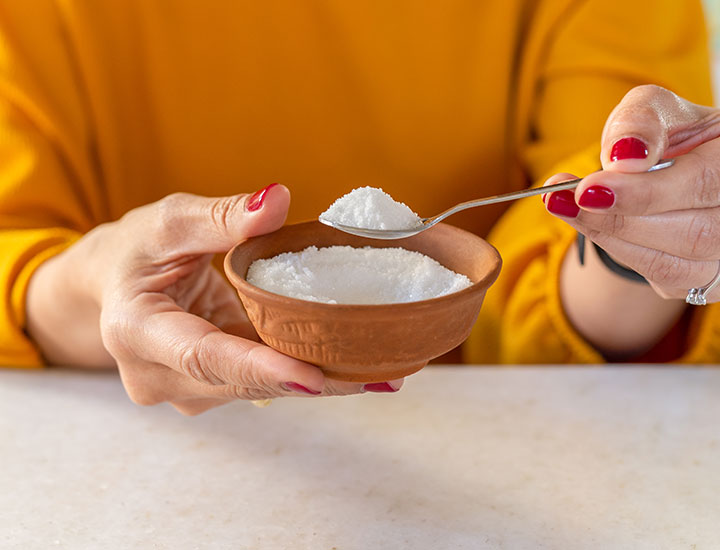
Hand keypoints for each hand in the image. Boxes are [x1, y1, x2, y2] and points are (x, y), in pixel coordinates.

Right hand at [27, 184, 401, 413]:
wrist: (113, 286)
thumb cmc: (136, 249)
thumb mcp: (169, 221)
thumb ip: (221, 215)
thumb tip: (276, 200)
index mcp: (135, 330)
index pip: (203, 356)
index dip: (259, 367)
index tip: (313, 379)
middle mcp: (157, 375)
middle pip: (242, 381)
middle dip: (312, 381)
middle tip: (381, 374)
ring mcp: (183, 388)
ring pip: (258, 388)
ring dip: (317, 380)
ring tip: (382, 371)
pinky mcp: (210, 387)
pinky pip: (262, 382)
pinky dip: (304, 372)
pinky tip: (355, 367)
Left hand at [545, 85, 719, 302]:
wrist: (676, 171)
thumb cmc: (670, 136)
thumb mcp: (656, 111)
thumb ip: (641, 122)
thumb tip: (622, 157)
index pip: (706, 183)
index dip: (647, 192)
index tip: (587, 188)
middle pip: (693, 232)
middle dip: (618, 217)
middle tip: (562, 198)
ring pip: (670, 261)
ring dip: (606, 233)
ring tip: (559, 203)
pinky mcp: (703, 279)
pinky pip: (657, 273)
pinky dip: (613, 246)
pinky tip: (584, 220)